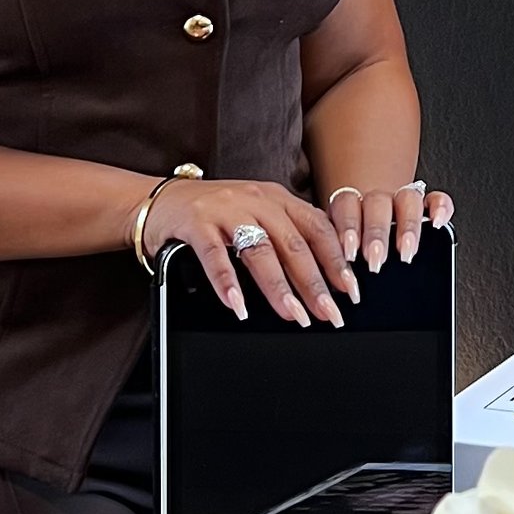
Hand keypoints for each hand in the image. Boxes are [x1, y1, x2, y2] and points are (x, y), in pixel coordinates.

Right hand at [141, 177, 355, 325]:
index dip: (336, 260)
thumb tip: (324, 274)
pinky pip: (214, 255)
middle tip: (328, 314)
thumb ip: (287, 234)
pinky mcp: (195, 223)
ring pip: (260, 250)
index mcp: (278, 198)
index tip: (351, 290)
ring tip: (293, 315)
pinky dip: (227, 282)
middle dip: (314, 283)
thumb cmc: (216, 213)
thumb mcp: (258, 214)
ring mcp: (225, 210)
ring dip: (278, 287)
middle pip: (293, 244)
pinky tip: (238, 306)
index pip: (317, 228)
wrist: (162, 200)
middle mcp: (256, 200)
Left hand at [326, 180, 453, 271]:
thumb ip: (336, 261)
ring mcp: (402, 201)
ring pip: (408, 199)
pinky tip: (438, 224)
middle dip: (377, 232)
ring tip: (406, 253)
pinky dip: (441, 208)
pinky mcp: (427, 206)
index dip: (348, 225)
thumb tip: (335, 287)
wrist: (365, 244)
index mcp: (348, 206)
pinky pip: (436, 199)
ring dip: (407, 226)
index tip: (349, 252)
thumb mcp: (337, 257)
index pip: (347, 203)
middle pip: (378, 203)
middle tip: (375, 259)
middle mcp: (376, 200)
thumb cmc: (351, 255)